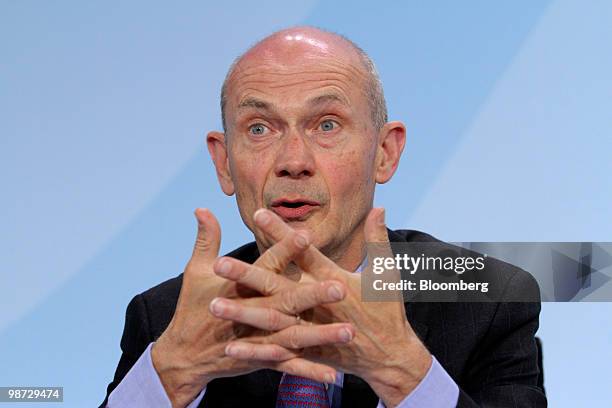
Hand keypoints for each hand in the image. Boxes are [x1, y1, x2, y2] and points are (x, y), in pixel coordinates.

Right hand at [151, 209, 352, 407]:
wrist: (184, 355)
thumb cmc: (192, 307)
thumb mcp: (196, 270)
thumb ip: (206, 238)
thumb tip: (202, 208)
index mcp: (239, 286)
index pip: (266, 264)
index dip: (285, 249)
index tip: (306, 235)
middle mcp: (251, 311)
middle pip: (286, 301)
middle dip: (313, 295)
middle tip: (340, 287)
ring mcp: (257, 338)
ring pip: (293, 336)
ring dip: (321, 336)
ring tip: (349, 333)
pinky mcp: (261, 359)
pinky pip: (289, 366)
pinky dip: (310, 371)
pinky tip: (334, 376)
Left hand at [214, 208, 432, 406]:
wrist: (391, 358)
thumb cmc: (388, 312)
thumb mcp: (386, 274)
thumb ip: (377, 240)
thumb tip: (379, 207)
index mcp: (334, 280)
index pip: (303, 252)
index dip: (281, 233)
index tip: (258, 214)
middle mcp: (318, 304)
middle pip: (277, 287)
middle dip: (247, 275)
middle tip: (219, 264)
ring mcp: (312, 330)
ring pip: (271, 320)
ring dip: (242, 313)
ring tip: (214, 305)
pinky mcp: (309, 352)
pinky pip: (277, 352)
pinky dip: (255, 350)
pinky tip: (230, 347)